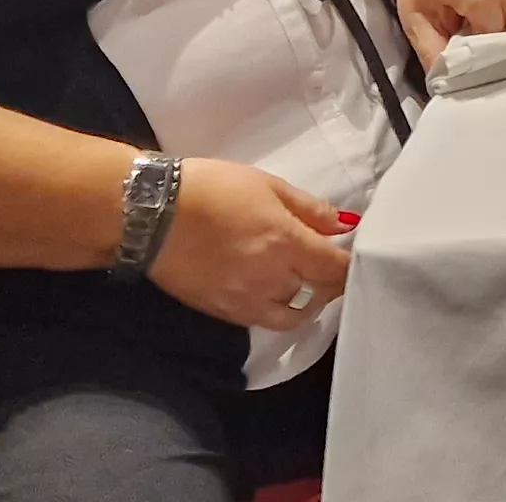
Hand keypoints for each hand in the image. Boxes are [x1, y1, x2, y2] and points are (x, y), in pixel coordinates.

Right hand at [147, 158, 355, 329]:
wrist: (151, 213)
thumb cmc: (212, 189)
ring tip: (303, 283)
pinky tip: (272, 293)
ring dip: (306, 302)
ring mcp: (246, 301)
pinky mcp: (221, 312)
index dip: (352, 264)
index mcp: (287, 244)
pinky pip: (261, 321)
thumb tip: (343, 224)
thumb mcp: (266, 185)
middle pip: (320, 294)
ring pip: (293, 316)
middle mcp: (272, 280)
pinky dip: (275, 311)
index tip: (354, 253)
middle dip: (331, 281)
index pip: (337, 269)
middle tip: (329, 264)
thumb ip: (309, 208)